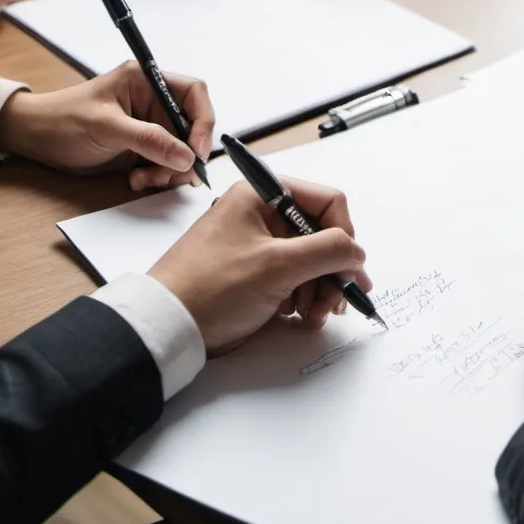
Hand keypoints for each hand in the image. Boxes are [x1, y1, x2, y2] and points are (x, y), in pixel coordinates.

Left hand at [0, 60, 213, 190]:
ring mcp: (150, 126)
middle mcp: (154, 102)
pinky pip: (167, 164)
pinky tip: (138, 180)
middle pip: (192, 127)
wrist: (34, 139)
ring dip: (171, 170)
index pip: (194, 94)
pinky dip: (160, 176)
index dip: (203, 121)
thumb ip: (149, 140)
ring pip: (182, 150)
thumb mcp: (107, 127)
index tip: (197, 151)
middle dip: (185, 154)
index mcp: (147, 82)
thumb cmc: (63, 121)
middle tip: (174, 173)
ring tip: (146, 180)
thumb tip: (187, 156)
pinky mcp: (144, 147)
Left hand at [149, 178, 373, 352]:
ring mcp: (258, 246)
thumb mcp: (280, 265)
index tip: (348, 267)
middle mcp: (262, 215)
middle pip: (322, 235)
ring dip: (321, 289)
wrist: (167, 327)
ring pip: (312, 261)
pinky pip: (295, 279)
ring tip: (315, 315)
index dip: (344, 235)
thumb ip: (329, 251)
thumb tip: (357, 252)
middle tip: (337, 299)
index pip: (327, 202)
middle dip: (333, 270)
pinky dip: (305, 298)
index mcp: (262, 195)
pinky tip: (301, 317)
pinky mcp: (255, 274)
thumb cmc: (213, 287)